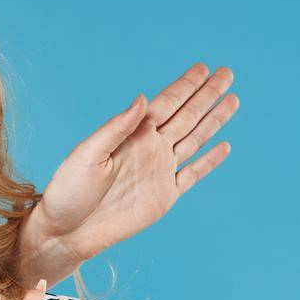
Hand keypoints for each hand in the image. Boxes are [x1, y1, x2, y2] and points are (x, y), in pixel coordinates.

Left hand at [21, 63, 239, 281]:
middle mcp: (149, 148)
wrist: (67, 231)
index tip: (203, 68)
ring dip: (214, 120)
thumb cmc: (69, 191)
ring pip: (195, 140)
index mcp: (130, 134)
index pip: (164, 104)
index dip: (184, 86)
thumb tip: (142, 98)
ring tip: (232, 99)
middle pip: (185, 116)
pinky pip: (193, 174)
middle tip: (226, 73)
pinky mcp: (165, 195)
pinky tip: (224, 145)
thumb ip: (116, 127)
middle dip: (206, 95)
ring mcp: (159, 171)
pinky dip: (210, 161)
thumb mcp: (87, 154)